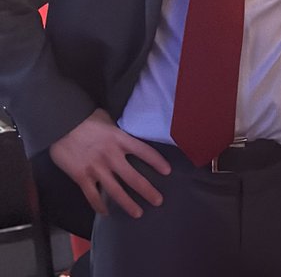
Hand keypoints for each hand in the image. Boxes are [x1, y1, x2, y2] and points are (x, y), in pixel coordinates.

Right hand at [48, 109, 170, 218]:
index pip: (144, 151)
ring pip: (115, 191)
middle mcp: (111, 155)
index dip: (157, 162)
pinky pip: (93, 196)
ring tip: (138, 213)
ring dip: (128, 204)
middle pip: (133, 177)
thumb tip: (125, 139)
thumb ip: (118, 133)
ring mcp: (96, 168)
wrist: (60, 124)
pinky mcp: (81, 177)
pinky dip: (100, 206)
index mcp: (119, 139)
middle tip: (158, 201)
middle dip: (147, 191)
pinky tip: (106, 212)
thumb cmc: (85, 119)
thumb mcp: (107, 121)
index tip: (167, 172)